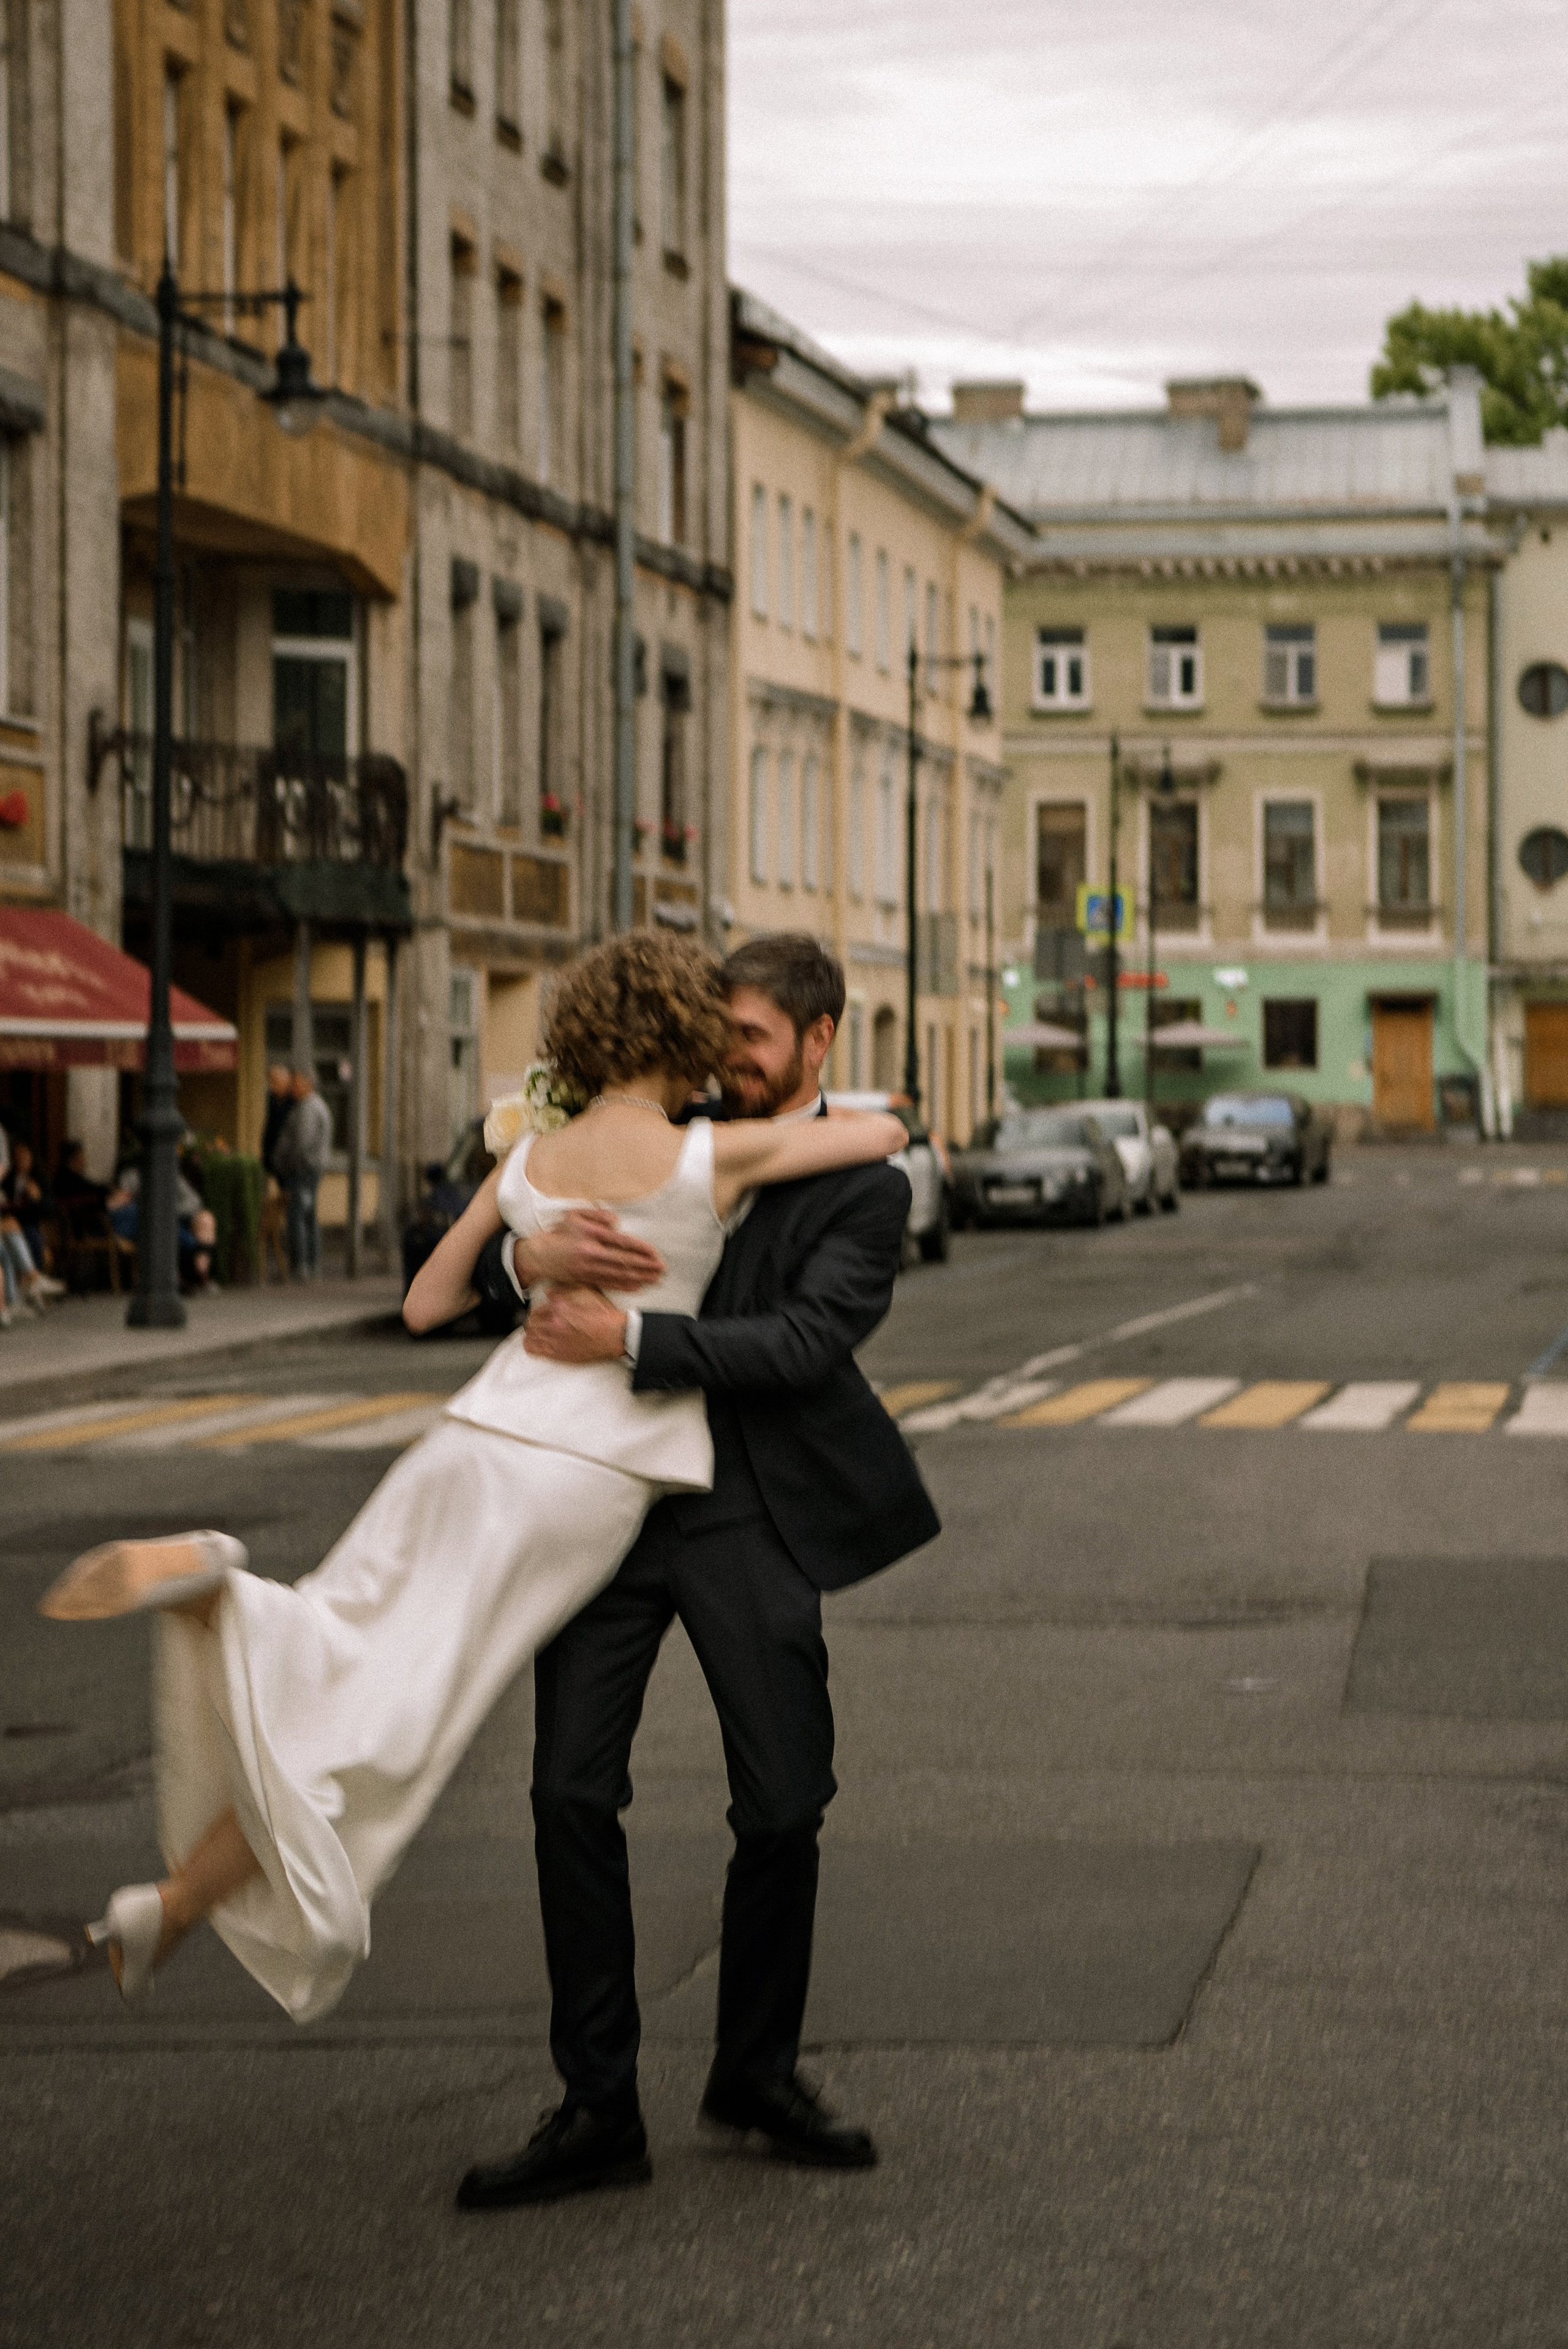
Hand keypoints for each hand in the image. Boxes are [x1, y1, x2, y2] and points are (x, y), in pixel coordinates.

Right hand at [513, 1209, 664, 1292]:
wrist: (539, 1256)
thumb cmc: (559, 1233)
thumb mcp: (575, 1215)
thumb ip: (597, 1215)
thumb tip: (616, 1222)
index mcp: (591, 1235)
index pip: (621, 1242)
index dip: (640, 1248)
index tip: (655, 1253)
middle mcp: (591, 1253)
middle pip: (624, 1261)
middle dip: (645, 1266)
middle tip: (662, 1269)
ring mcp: (588, 1268)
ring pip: (618, 1274)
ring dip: (639, 1277)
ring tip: (655, 1279)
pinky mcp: (586, 1279)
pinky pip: (609, 1283)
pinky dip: (624, 1285)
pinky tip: (637, 1286)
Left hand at [523, 1287, 629, 1363]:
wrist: (615, 1335)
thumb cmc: (603, 1316)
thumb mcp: (587, 1294)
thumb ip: (565, 1291)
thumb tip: (549, 1293)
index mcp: (560, 1309)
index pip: (537, 1310)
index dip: (538, 1310)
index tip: (541, 1312)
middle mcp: (554, 1324)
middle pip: (531, 1323)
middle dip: (533, 1322)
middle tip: (536, 1322)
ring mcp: (555, 1340)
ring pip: (531, 1337)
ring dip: (531, 1333)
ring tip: (534, 1333)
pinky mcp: (560, 1354)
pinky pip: (537, 1351)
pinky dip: (531, 1346)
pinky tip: (532, 1344)